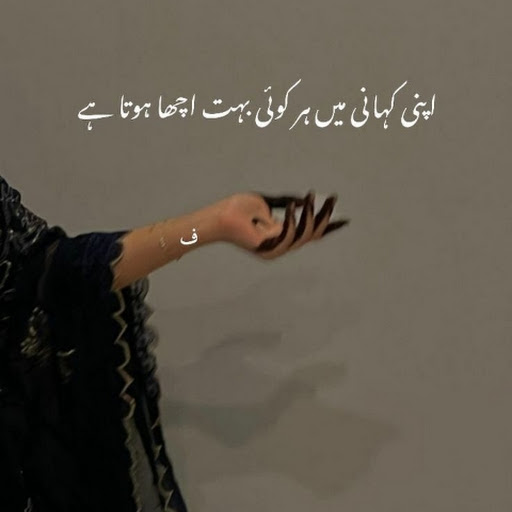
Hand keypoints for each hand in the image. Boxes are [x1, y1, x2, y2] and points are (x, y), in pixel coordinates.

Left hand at [217, 190, 349, 258]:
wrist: (218, 217)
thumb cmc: (236, 209)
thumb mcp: (266, 201)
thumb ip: (285, 202)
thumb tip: (303, 200)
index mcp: (282, 234)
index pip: (311, 232)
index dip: (328, 226)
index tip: (346, 220)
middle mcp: (281, 243)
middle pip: (312, 235)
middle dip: (325, 217)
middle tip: (332, 198)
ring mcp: (274, 248)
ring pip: (303, 237)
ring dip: (310, 217)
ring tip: (312, 199)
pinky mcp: (267, 249)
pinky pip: (287, 237)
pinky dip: (292, 222)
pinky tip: (293, 207)